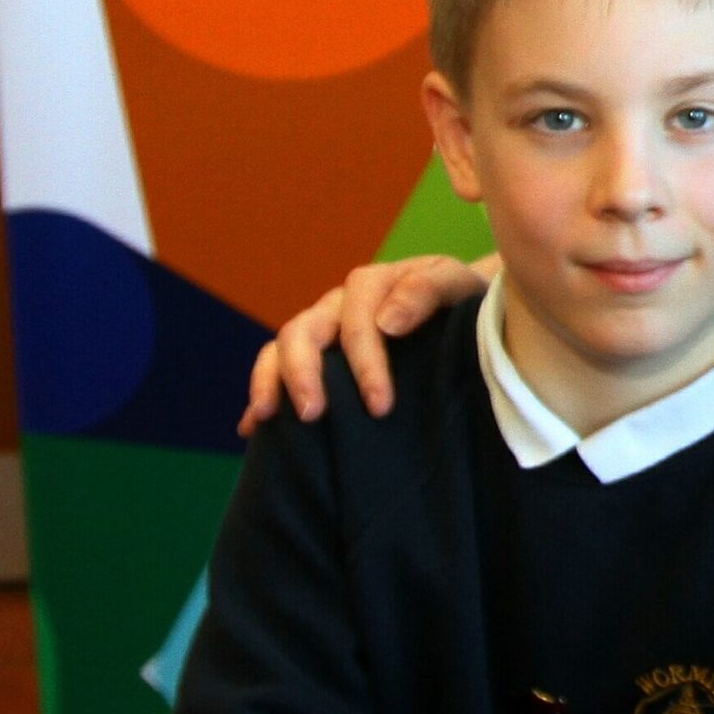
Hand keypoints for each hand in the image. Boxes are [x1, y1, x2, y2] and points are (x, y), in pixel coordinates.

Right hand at [236, 253, 495, 429]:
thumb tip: (385, 323)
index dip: (364, 363)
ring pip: (281, 346)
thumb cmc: (462, 299)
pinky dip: (262, 394)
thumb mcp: (456, 285)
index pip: (356, 320)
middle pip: (303, 330)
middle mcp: (337, 305)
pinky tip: (251, 428)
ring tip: (268, 417)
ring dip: (271, 380)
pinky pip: (275, 369)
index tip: (380, 406)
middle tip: (313, 414)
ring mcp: (321, 328)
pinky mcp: (314, 356)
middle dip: (304, 373)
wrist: (460, 307)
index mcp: (371, 286)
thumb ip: (428, 291)